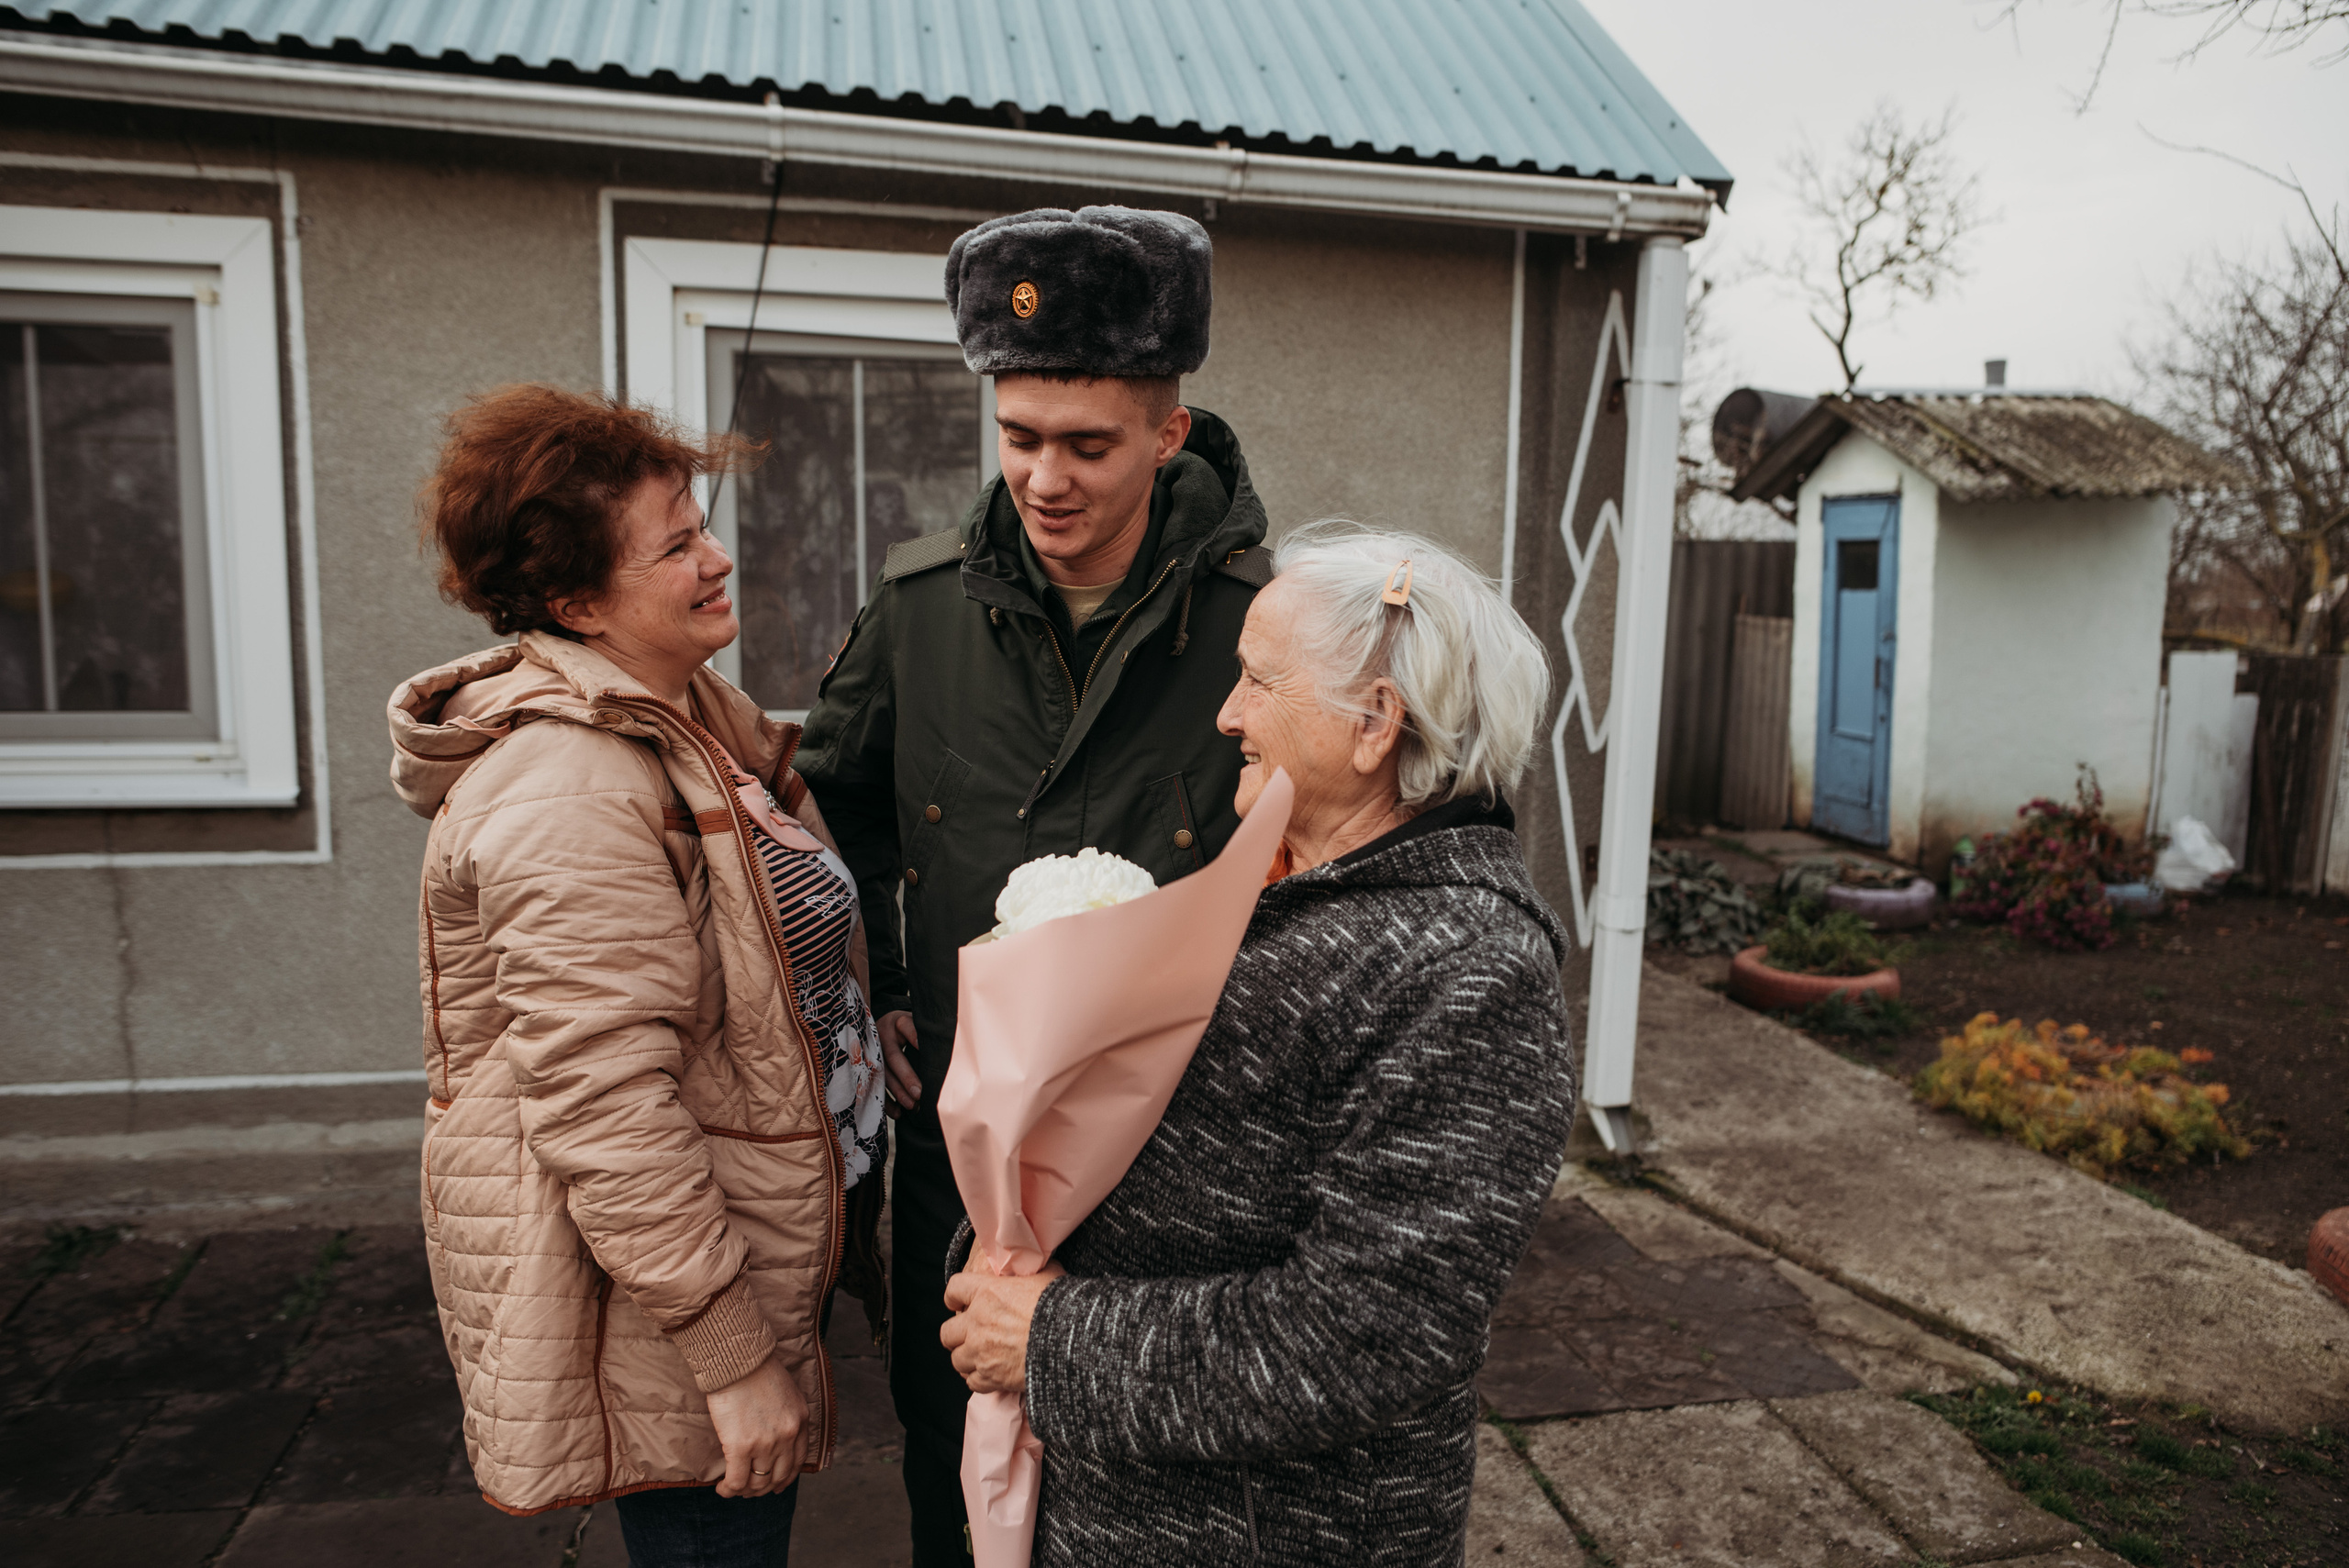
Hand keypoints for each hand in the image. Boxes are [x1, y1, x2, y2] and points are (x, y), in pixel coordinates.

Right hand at [703, 1355, 806, 1497]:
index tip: (775, 1484)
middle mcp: (788, 1436)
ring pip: (758, 1483)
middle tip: (750, 1489)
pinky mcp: (741, 1447)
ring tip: (733, 1488)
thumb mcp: (786, 1394)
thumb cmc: (756, 1371)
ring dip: (745, 1491)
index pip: (797, 1462)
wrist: (738, 1361)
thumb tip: (775, 1436)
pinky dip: (729, 1490)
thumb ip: (786, 1417)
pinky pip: (737, 1481)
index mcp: (801, 1422)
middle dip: (763, 1488)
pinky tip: (722, 1488)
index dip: (784, 1478)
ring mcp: (766, 1444)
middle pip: (778, 1477)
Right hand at [878, 1011, 921, 1111]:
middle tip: (919, 1093)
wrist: (884, 1026)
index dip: (915, 1036)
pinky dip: (887, 1101)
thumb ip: (928, 1031)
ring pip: (884, 1074)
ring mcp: (874, 1052)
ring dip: (897, 1091)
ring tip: (912, 1105)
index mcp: (897, 1022)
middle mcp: (883, 1036)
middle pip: (893, 1057)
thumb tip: (955, 1047)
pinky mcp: (869, 1067)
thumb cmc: (908, 1027)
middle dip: (906, 1076)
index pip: (906, 1027)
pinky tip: (898, 1112)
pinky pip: (875, 1086)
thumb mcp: (916, 1022)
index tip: (925, 1048)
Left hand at [941, 1261, 1064, 1393]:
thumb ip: (1030, 1271)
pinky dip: (979, 1379)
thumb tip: (1035, 1262)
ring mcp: (981, 1352)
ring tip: (980, 1356)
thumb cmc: (1061, 1306)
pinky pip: (972, 1382)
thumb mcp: (1046, 1275)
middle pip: (947, 1333)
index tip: (958, 1302)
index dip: (954, 1296)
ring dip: (967, 1358)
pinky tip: (990, 1373)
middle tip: (969, 1335)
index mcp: (987, 1292)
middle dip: (956, 1334)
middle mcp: (977, 1323)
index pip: (954, 1289)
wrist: (1072, 1342)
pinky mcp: (991, 1377)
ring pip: (957, 1360)